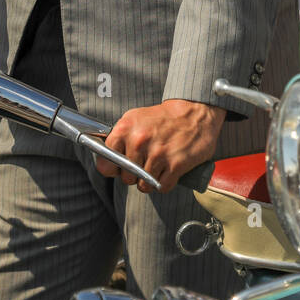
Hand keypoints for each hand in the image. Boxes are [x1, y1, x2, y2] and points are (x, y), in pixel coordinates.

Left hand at [96, 99, 226, 193]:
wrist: (194, 112)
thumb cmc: (162, 119)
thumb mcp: (134, 119)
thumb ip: (118, 138)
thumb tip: (105, 160)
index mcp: (125, 128)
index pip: (105, 163)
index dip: (112, 168)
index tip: (119, 167)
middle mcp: (139, 141)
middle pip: (126, 178)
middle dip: (134, 175)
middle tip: (145, 163)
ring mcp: (158, 154)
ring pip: (144, 185)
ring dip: (150, 181)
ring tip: (157, 167)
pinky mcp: (175, 165)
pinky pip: (161, 187)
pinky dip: (164, 183)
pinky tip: (168, 171)